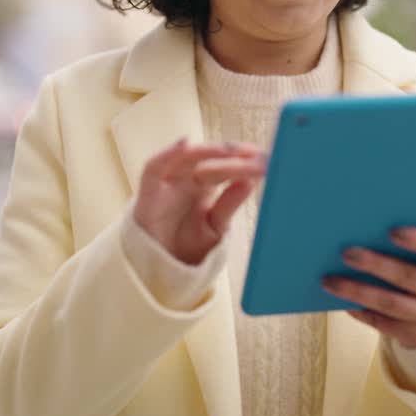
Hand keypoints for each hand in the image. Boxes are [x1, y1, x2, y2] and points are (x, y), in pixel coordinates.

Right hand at [132, 138, 266, 264]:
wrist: (160, 270)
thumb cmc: (187, 245)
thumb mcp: (215, 226)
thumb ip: (228, 204)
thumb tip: (250, 182)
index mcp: (207, 184)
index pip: (227, 165)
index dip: (245, 160)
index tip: (266, 159)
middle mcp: (188, 178)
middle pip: (212, 160)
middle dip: (234, 157)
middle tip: (257, 159)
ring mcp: (168, 181)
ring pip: (188, 157)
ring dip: (207, 150)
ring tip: (230, 150)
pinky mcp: (149, 191)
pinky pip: (154, 167)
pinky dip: (167, 153)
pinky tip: (184, 144)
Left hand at [323, 227, 415, 348]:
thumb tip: (392, 214)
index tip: (391, 231)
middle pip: (407, 277)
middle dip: (375, 265)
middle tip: (346, 253)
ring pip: (390, 303)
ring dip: (357, 291)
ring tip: (330, 281)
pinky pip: (383, 324)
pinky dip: (361, 312)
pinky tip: (343, 301)